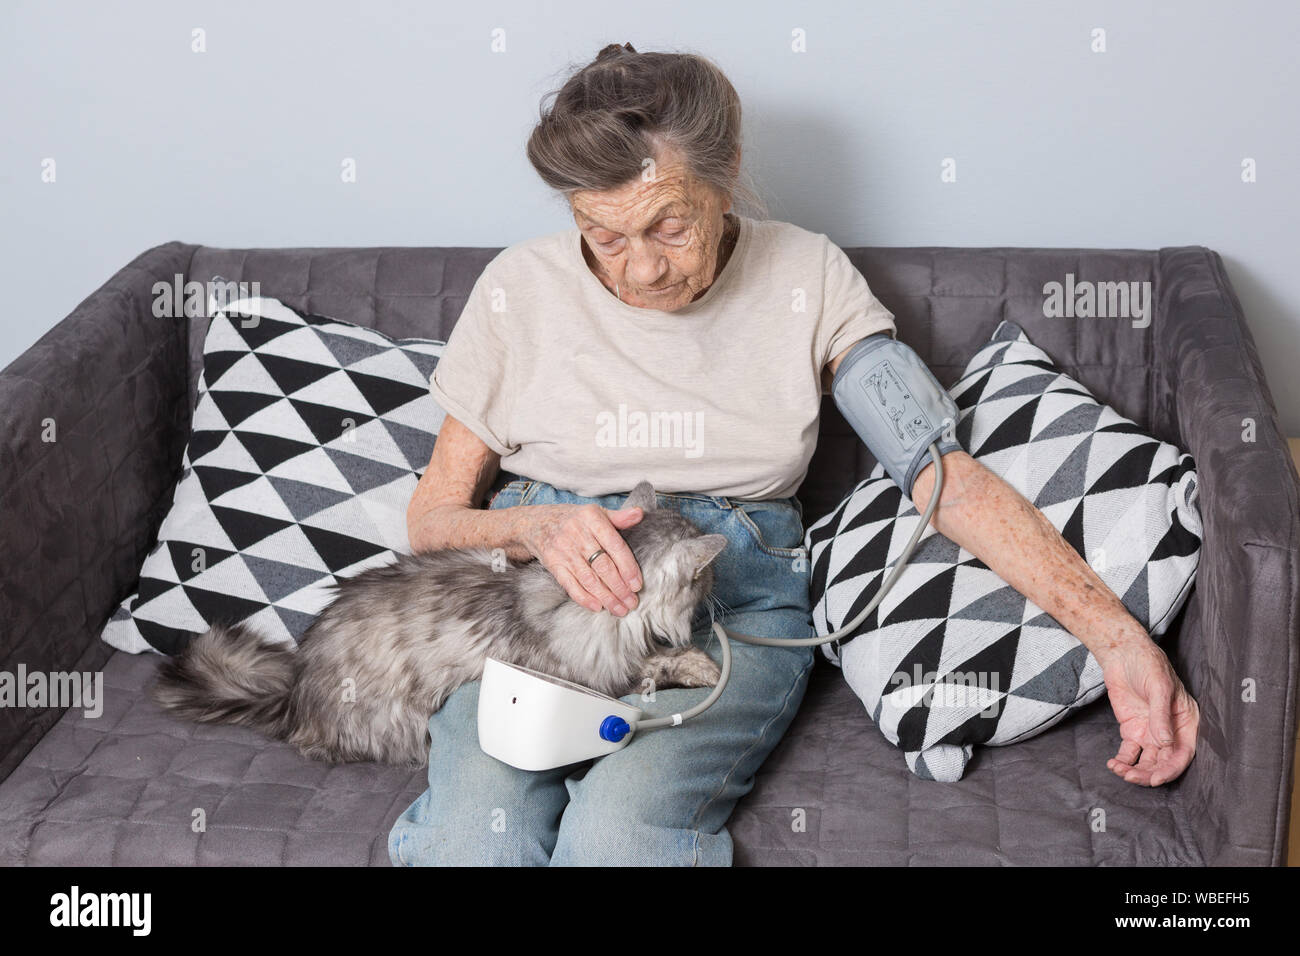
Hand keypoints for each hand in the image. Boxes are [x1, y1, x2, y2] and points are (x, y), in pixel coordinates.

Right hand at [520, 501, 643, 615]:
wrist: (536, 523)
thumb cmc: (574, 520)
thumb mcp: (595, 512)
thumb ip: (619, 517)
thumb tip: (639, 514)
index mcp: (591, 518)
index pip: (615, 546)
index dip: (628, 567)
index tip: (637, 584)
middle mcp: (577, 534)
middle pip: (603, 566)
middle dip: (619, 588)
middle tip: (632, 602)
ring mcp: (563, 550)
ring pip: (589, 578)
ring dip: (606, 597)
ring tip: (619, 609)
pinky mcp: (553, 564)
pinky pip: (570, 584)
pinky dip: (584, 598)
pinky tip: (597, 606)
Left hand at [1100, 638, 1198, 785]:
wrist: (1123, 654)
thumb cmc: (1149, 665)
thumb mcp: (1160, 687)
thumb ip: (1161, 716)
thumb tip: (1165, 743)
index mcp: (1187, 722)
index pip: (1183, 753)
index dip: (1170, 769)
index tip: (1155, 778)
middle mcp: (1171, 731)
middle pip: (1164, 762)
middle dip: (1149, 774)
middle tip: (1132, 777)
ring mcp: (1151, 733)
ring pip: (1146, 762)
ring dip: (1135, 771)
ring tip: (1120, 771)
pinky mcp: (1132, 731)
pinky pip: (1129, 753)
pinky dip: (1123, 761)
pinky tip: (1113, 764)